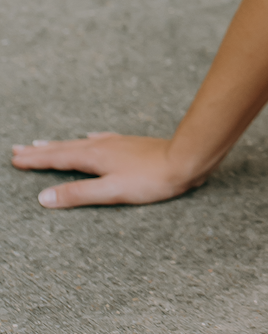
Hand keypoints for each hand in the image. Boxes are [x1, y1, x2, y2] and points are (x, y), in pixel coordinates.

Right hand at [10, 132, 203, 208]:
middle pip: (63, 148)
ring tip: (42, 143)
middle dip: (40, 150)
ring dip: (59, 144)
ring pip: (79, 142)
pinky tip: (90, 136)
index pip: (56, 159)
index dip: (35, 160)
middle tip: (18, 150)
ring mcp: (115, 143)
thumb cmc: (150, 179)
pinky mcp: (128, 144)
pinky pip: (100, 138)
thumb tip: (44, 198)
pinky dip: (87, 139)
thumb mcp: (111, 192)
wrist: (184, 159)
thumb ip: (78, 194)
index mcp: (93, 157)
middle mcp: (101, 145)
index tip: (15, 159)